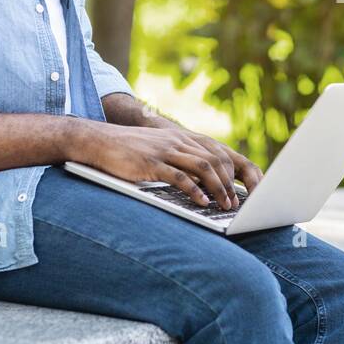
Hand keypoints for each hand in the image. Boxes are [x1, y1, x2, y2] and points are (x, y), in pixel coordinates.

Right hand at [137, 113, 263, 206]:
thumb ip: (181, 160)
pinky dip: (194, 191)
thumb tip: (201, 182)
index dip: (233, 172)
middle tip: (236, 204)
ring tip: (224, 206)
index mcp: (183, 138)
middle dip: (229, 184)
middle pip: (215, 160)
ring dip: (218, 188)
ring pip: (202, 167)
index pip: (218, 152)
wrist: (101, 141)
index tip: (242, 190)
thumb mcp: (161, 150)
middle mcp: (178, 141)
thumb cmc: (131, 150)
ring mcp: (166, 151)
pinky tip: (202, 203)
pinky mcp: (152, 163)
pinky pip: (179, 176)